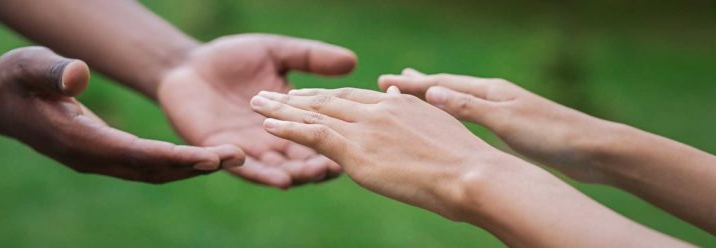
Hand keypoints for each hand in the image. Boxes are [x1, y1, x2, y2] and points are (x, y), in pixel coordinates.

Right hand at [0, 47, 243, 183]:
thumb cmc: (15, 79)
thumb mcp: (29, 66)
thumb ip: (53, 71)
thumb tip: (78, 75)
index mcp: (79, 139)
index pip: (136, 154)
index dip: (175, 157)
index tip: (210, 158)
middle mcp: (92, 158)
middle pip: (153, 169)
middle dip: (196, 166)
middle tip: (239, 158)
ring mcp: (98, 161)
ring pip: (153, 172)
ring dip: (192, 168)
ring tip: (234, 158)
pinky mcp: (103, 156)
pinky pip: (147, 166)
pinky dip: (177, 164)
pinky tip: (204, 157)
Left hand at [157, 34, 356, 187]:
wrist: (188, 65)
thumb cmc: (234, 58)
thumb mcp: (277, 54)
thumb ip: (311, 58)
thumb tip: (352, 61)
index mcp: (293, 117)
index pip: (322, 132)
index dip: (339, 138)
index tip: (360, 143)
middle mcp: (276, 140)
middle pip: (304, 160)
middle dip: (320, 165)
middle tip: (336, 167)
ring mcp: (250, 149)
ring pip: (279, 170)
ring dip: (296, 175)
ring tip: (310, 175)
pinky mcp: (223, 153)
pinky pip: (245, 168)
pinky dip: (262, 174)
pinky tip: (278, 178)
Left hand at [249, 87, 505, 219]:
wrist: (472, 174)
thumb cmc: (465, 158)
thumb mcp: (438, 124)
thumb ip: (412, 107)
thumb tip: (398, 91)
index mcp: (396, 105)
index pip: (351, 97)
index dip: (324, 96)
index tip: (304, 94)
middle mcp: (376, 111)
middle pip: (327, 100)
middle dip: (295, 98)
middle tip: (268, 93)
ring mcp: (365, 130)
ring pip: (315, 114)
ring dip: (282, 110)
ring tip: (257, 104)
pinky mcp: (357, 152)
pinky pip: (315, 136)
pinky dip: (290, 130)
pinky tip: (269, 126)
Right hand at [378, 69, 613, 181]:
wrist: (593, 150)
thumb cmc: (551, 135)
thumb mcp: (505, 121)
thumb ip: (469, 108)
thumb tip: (431, 93)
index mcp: (491, 91)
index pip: (442, 85)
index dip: (412, 85)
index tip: (385, 81)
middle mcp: (495, 95)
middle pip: (449, 86)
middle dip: (419, 84)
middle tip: (393, 79)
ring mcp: (504, 109)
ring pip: (459, 101)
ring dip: (435, 97)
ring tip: (418, 92)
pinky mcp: (512, 126)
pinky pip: (471, 116)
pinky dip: (453, 113)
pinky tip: (452, 118)